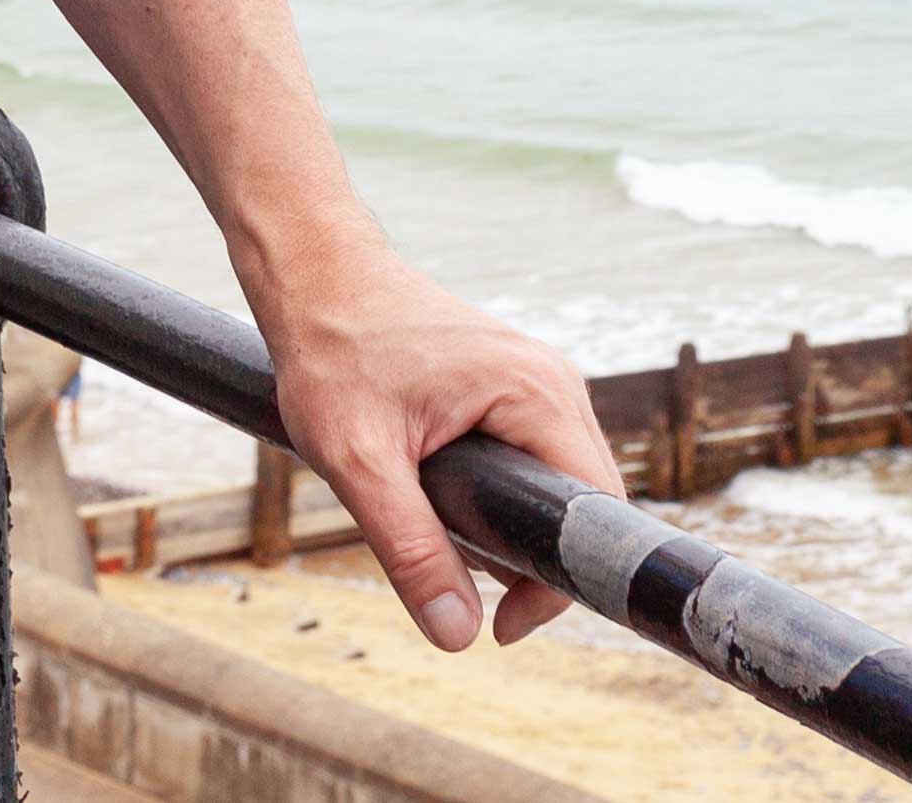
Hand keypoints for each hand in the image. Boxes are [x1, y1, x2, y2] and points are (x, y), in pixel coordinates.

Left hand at [257, 240, 620, 650]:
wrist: (316, 277)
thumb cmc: (333, 354)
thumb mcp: (359, 463)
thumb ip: (410, 549)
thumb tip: (457, 634)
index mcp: (536, 394)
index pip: (594, 511)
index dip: (561, 581)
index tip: (502, 624)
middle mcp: (554, 383)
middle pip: (585, 502)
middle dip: (532, 560)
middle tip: (456, 584)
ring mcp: (539, 381)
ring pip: (559, 484)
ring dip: (513, 528)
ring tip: (438, 534)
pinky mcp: (516, 386)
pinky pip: (535, 459)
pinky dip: (502, 497)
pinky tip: (442, 500)